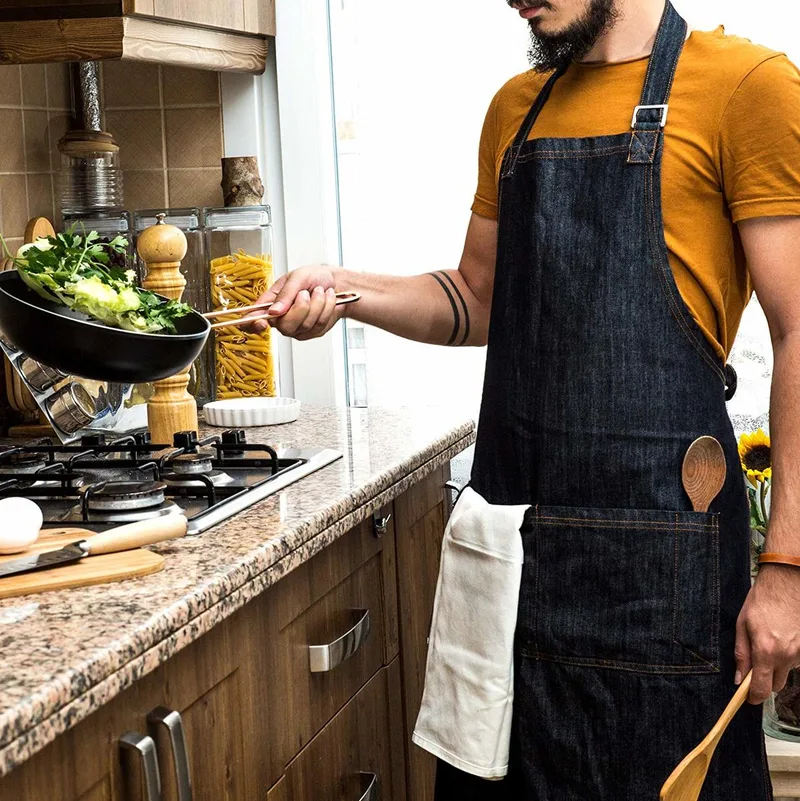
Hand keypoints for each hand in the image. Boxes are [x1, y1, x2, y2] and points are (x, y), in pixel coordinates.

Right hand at [249, 265, 338, 339]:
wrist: (337, 283)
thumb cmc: (314, 277)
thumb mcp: (297, 277)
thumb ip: (285, 293)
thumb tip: (274, 311)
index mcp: (272, 302)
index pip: (255, 317)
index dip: (253, 323)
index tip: (260, 322)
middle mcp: (282, 318)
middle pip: (285, 326)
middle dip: (300, 308)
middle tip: (305, 293)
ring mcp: (298, 327)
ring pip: (305, 325)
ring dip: (317, 303)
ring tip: (319, 291)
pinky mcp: (314, 331)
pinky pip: (319, 324)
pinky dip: (327, 308)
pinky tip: (326, 299)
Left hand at [735, 564, 799, 702]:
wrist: (786, 585)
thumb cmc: (761, 602)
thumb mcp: (742, 625)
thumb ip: (741, 654)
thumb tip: (739, 678)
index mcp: (766, 651)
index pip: (762, 688)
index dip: (754, 697)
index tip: (748, 698)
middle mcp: (787, 656)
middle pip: (776, 685)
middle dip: (765, 681)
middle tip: (755, 666)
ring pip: (786, 673)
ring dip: (776, 667)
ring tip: (768, 643)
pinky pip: (795, 661)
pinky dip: (786, 657)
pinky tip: (780, 638)